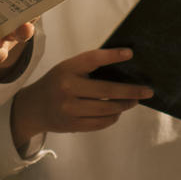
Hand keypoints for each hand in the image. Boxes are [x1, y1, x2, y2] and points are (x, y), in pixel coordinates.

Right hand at [9, 46, 152, 145]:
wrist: (33, 108)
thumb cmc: (57, 82)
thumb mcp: (67, 69)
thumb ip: (88, 67)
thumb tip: (124, 68)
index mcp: (67, 68)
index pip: (92, 59)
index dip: (112, 55)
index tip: (130, 53)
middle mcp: (67, 88)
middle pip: (106, 91)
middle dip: (130, 91)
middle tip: (147, 91)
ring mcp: (69, 109)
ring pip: (106, 109)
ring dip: (124, 105)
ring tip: (134, 101)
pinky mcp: (72, 125)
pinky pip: (100, 123)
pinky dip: (113, 117)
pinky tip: (117, 112)